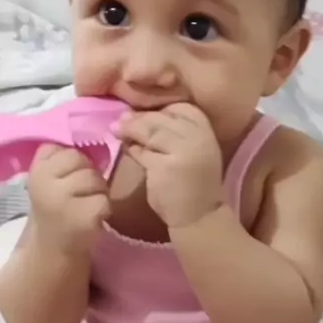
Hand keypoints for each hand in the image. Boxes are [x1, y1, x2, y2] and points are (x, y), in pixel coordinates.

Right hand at [28, 145, 110, 253]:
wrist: (54, 249)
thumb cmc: (57, 208)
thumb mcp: (50, 180)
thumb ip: (62, 159)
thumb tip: (90, 143)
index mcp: (37, 170)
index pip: (66, 150)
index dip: (76, 163)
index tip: (69, 180)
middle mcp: (45, 183)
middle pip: (82, 162)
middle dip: (89, 175)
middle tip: (83, 194)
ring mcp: (62, 200)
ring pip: (95, 179)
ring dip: (99, 192)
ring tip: (88, 205)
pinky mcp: (82, 217)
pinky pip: (104, 201)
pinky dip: (105, 209)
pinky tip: (94, 218)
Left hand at [116, 104, 222, 227]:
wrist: (200, 216)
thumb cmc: (192, 183)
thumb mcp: (189, 150)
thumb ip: (171, 133)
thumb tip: (132, 114)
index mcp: (205, 129)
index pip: (179, 107)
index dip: (159, 109)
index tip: (143, 115)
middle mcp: (197, 136)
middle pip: (161, 117)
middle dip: (138, 118)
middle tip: (120, 121)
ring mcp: (182, 150)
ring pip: (149, 131)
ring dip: (130, 130)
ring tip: (117, 130)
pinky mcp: (164, 166)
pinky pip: (142, 152)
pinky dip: (132, 149)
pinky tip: (127, 149)